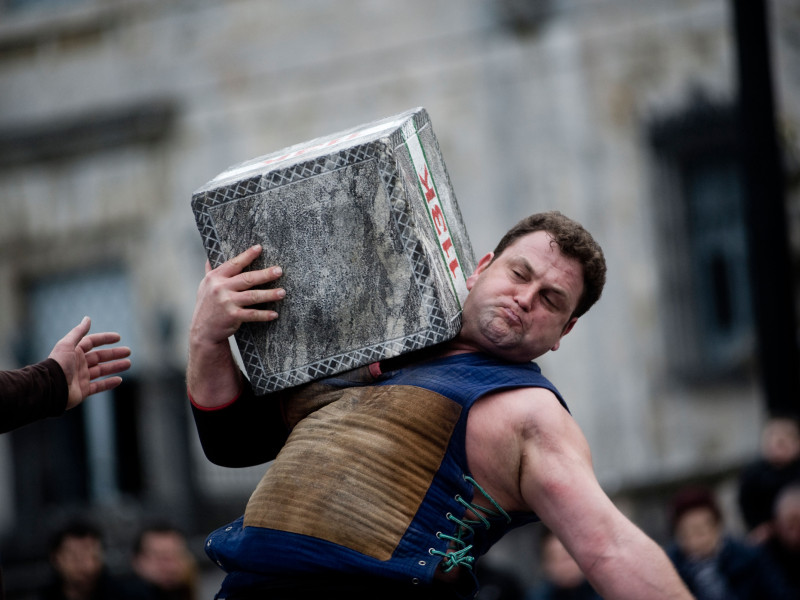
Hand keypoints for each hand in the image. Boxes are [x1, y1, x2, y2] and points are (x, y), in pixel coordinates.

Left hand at [48, 316, 131, 409]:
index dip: (105, 339)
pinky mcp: (83, 390)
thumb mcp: (67, 345)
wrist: (50, 388)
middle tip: (128, 351)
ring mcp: (81, 377)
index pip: (92, 343)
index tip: (118, 338)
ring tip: (128, 364)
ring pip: (102, 371)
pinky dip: (109, 383)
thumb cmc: (58, 364)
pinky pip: (98, 386)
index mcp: (74, 352)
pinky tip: (119, 380)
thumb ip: (78, 332)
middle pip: (100, 357)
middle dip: (114, 354)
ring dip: (115, 367)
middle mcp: (79, 364)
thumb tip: (88, 318)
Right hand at [187, 245, 284, 406]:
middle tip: (279, 271)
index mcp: (215, 277)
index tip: (259, 248)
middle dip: (265, 274)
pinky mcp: (232, 316)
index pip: (234, 264)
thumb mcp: (205, 287)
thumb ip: (210, 272)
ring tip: (283, 292)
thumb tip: (210, 257)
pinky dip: (264, 314)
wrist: (202, 331)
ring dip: (270, 294)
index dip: (247, 256)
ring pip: (253, 296)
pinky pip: (252, 314)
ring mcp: (226, 302)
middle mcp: (220, 288)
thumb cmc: (207, 306)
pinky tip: (275, 314)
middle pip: (247, 279)